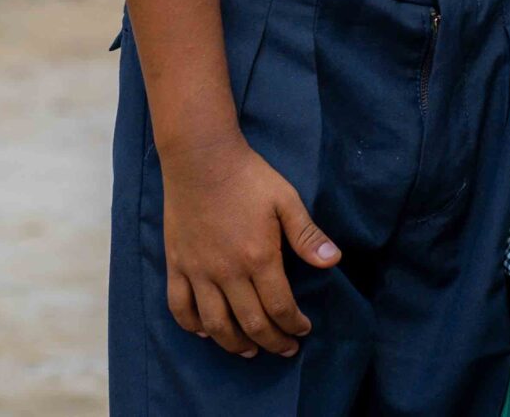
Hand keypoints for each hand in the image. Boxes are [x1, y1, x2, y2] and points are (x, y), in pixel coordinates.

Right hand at [158, 133, 339, 357]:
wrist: (201, 157)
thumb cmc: (248, 176)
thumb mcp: (285, 200)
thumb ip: (307, 235)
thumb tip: (333, 261)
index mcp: (258, 257)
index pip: (279, 307)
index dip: (293, 325)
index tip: (303, 330)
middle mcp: (227, 272)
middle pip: (250, 323)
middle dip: (271, 341)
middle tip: (284, 349)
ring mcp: (198, 271)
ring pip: (215, 324)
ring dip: (234, 344)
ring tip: (249, 351)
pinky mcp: (177, 264)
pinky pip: (180, 307)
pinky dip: (192, 326)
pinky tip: (205, 331)